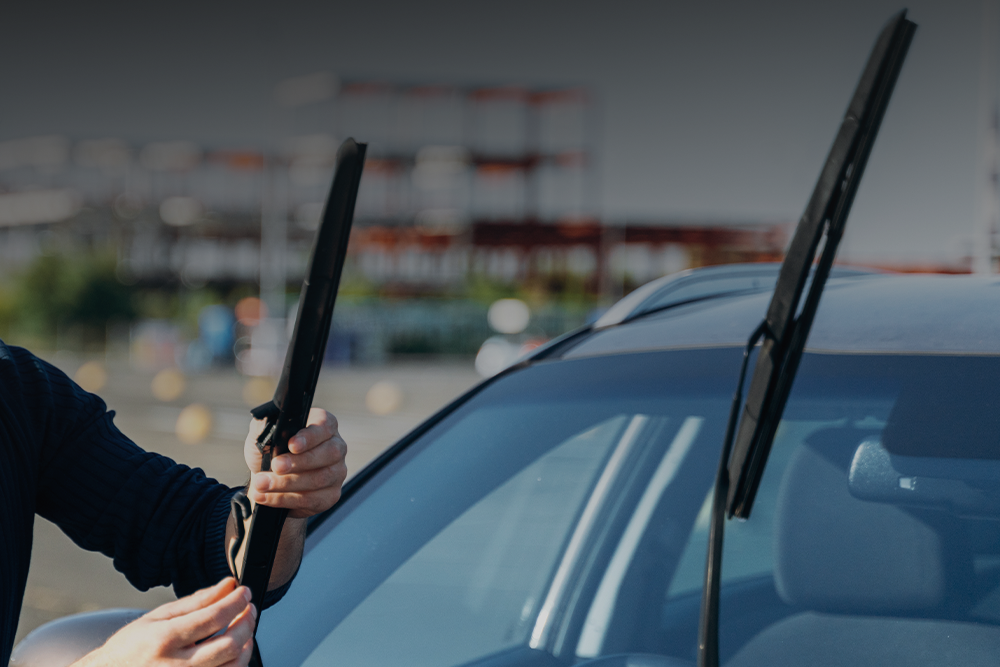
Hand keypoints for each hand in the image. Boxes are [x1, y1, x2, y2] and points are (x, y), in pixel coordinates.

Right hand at [72, 578, 254, 666]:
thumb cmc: (130, 649)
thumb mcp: (157, 617)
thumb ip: (196, 601)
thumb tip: (228, 585)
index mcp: (165, 639)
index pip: (214, 617)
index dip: (237, 601)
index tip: (244, 592)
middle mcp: (175, 666)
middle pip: (229, 644)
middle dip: (248, 622)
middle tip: (249, 609)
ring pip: (233, 666)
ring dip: (246, 644)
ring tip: (244, 629)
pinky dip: (236, 663)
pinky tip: (233, 651)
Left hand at [244, 408, 347, 518]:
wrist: (267, 481)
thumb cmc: (270, 452)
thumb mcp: (263, 434)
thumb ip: (266, 423)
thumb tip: (268, 420)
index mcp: (324, 425)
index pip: (325, 425)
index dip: (310, 436)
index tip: (291, 445)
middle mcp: (336, 447)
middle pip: (329, 453)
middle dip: (299, 462)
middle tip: (276, 467)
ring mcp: (337, 473)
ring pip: (319, 479)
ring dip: (287, 483)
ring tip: (262, 484)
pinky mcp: (331, 495)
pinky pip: (312, 499)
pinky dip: (285, 499)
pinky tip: (266, 496)